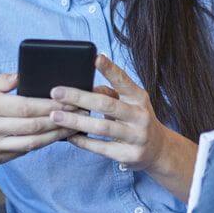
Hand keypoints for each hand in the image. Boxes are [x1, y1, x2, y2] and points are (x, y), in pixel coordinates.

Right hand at [0, 71, 90, 166]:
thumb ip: (2, 81)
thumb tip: (26, 75)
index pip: (25, 106)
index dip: (50, 105)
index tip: (70, 101)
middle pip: (32, 126)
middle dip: (60, 120)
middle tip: (80, 113)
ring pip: (31, 144)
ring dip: (56, 136)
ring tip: (74, 127)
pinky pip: (23, 152)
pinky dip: (41, 144)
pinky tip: (55, 137)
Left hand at [48, 54, 176, 176]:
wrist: (158, 149)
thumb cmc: (136, 119)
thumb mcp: (130, 103)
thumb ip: (110, 94)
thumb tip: (87, 87)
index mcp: (139, 98)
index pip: (123, 81)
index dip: (110, 69)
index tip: (95, 57)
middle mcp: (141, 116)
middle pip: (106, 104)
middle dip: (79, 98)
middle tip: (56, 92)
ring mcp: (136, 136)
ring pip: (102, 127)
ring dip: (76, 121)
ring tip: (55, 116)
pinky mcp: (129, 155)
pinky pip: (101, 148)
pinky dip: (83, 141)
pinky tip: (69, 136)